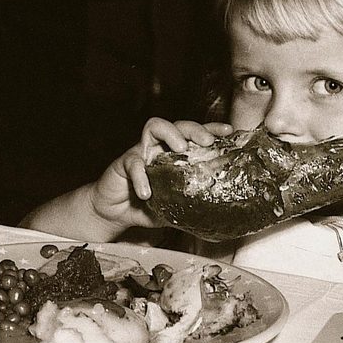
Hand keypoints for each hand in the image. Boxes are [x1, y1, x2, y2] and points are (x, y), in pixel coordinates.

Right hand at [89, 118, 232, 229]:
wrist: (114, 212)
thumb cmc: (148, 206)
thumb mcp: (175, 208)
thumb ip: (192, 207)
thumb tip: (218, 217)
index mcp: (176, 155)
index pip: (196, 137)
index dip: (212, 129)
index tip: (228, 131)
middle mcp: (161, 147)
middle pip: (180, 125)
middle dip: (195, 129)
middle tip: (207, 142)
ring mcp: (142, 151)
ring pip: (155, 127)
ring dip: (170, 134)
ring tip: (180, 148)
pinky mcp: (123, 163)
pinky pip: (133, 163)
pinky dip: (141, 177)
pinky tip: (147, 193)